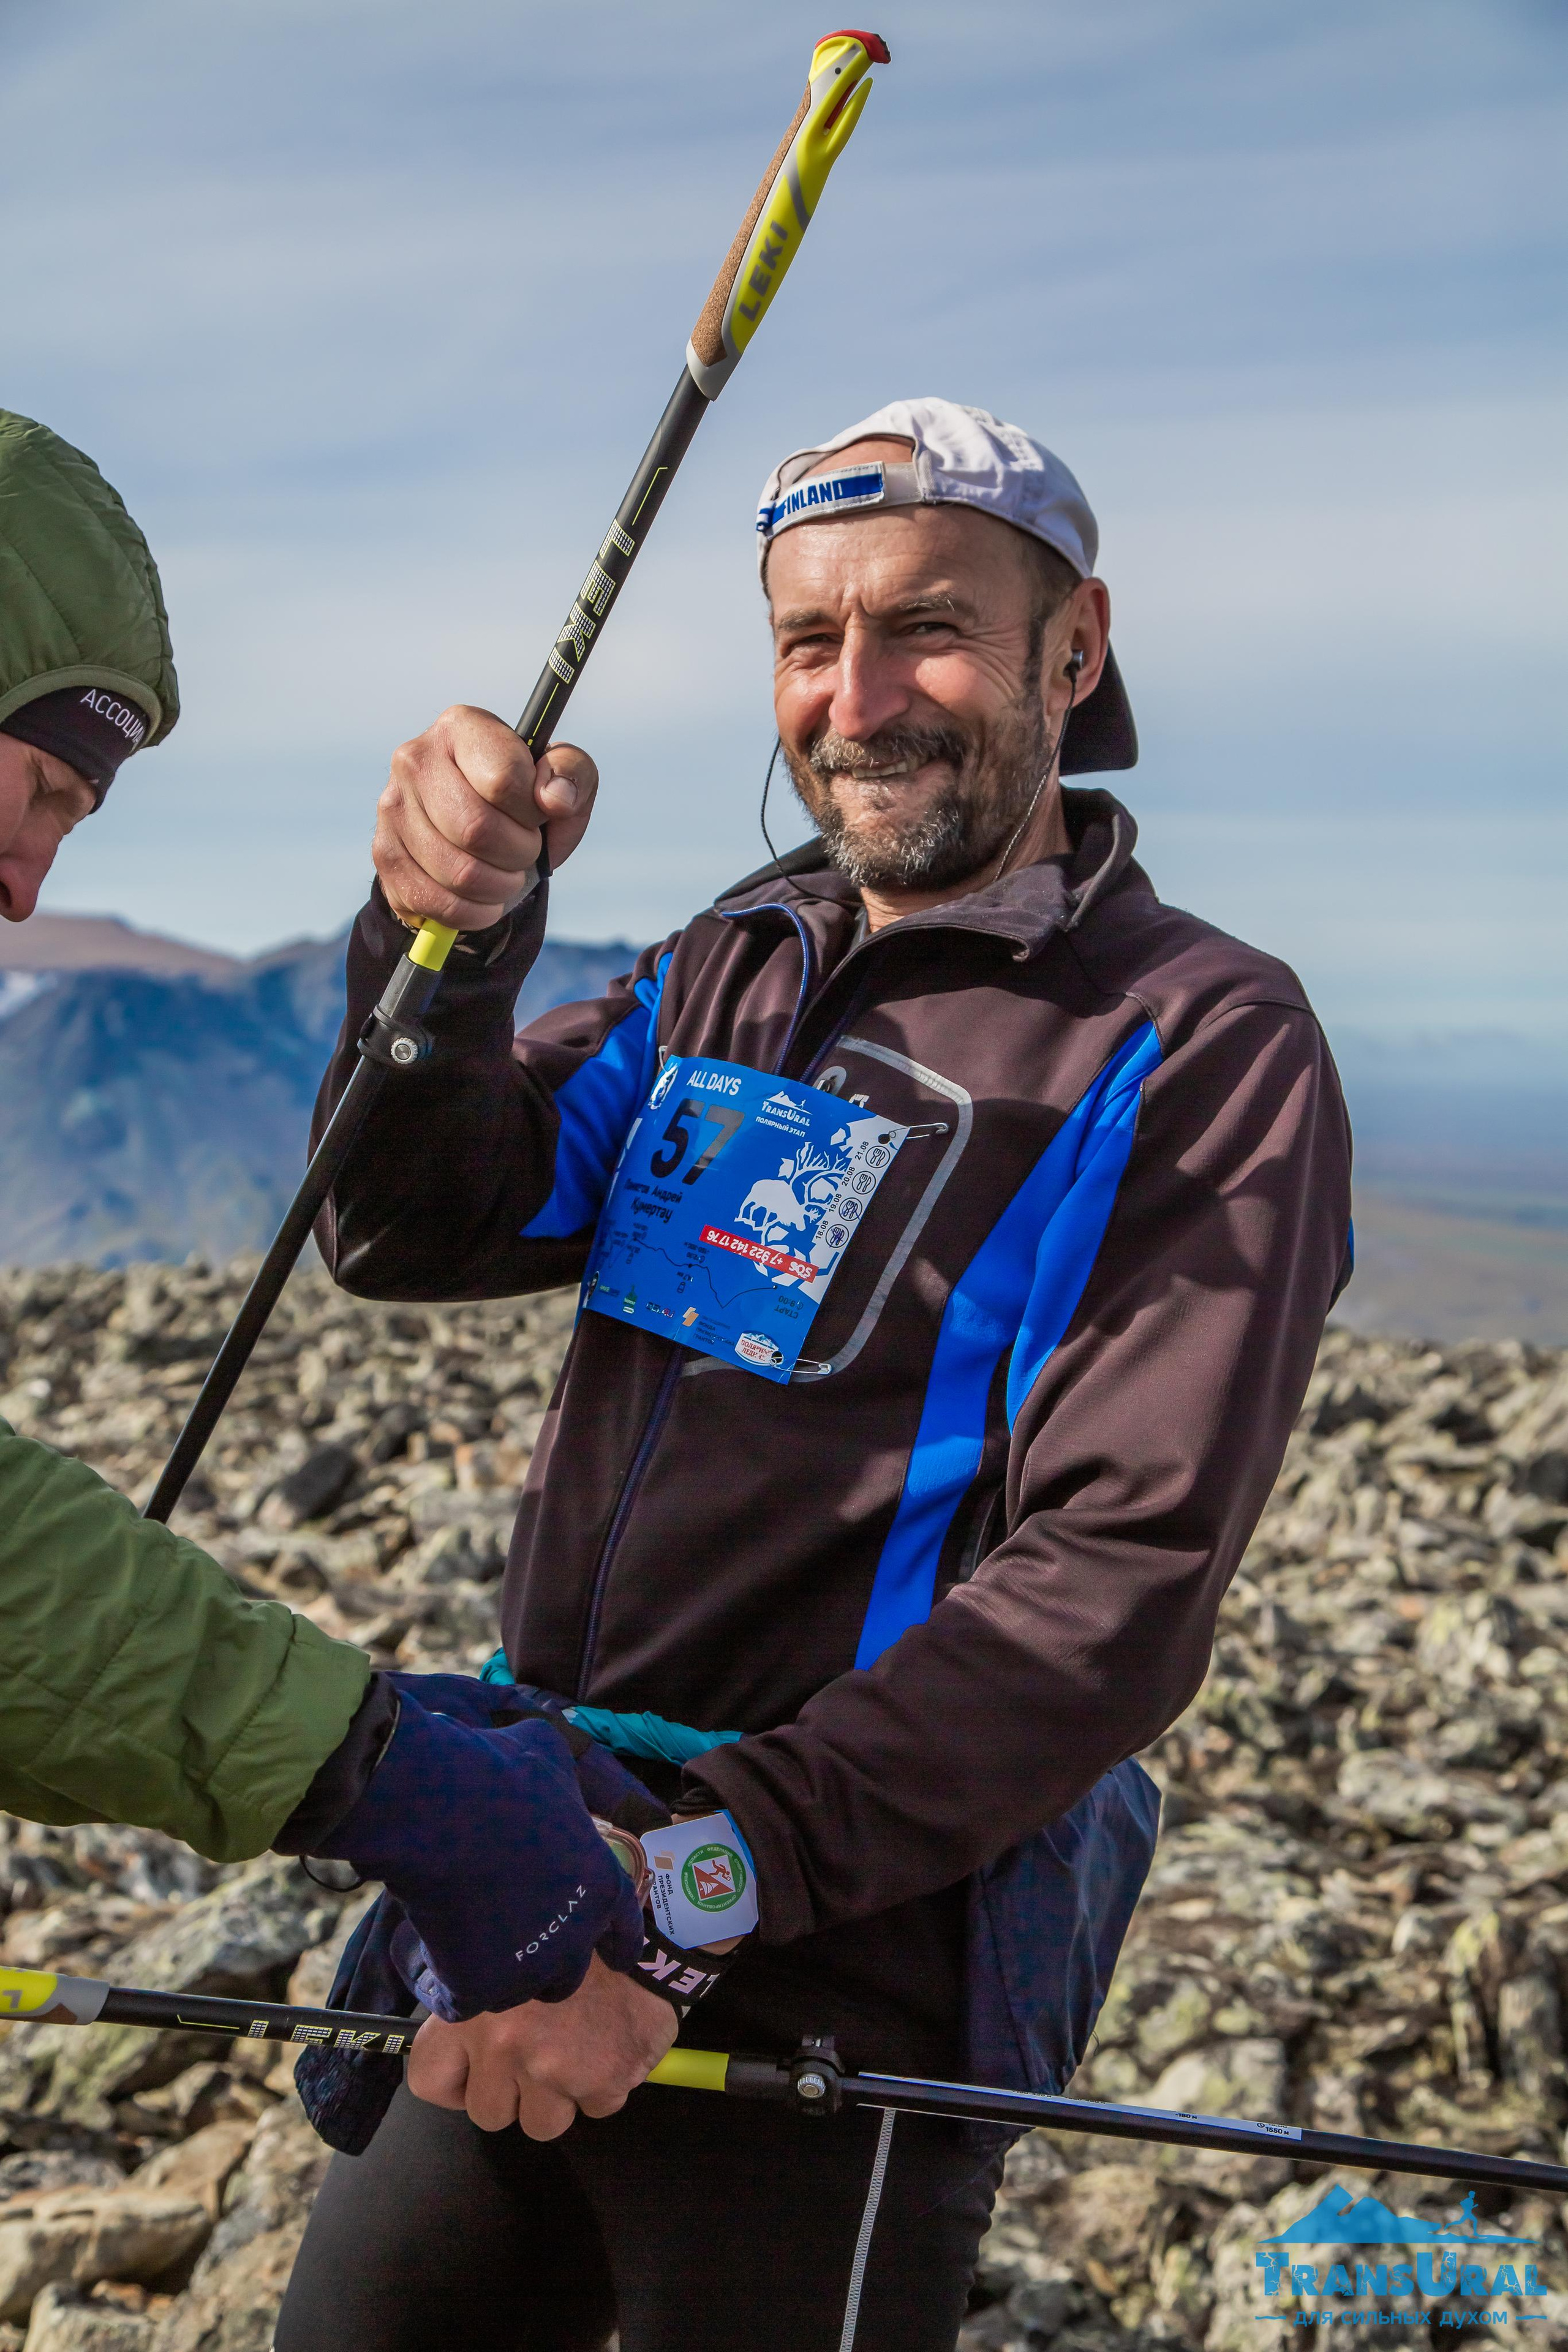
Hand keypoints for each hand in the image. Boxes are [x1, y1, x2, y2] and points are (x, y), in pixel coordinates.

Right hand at [314, 1696, 645, 2019]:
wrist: (443, 1812)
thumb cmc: (503, 1776)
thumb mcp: (553, 1758)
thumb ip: (567, 1783)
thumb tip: (558, 1783)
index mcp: (600, 1887)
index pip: (624, 1935)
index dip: (615, 1944)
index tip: (611, 1957)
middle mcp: (573, 1939)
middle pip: (566, 1974)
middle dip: (545, 1961)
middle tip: (514, 1937)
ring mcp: (525, 1970)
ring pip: (514, 1989)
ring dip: (495, 1972)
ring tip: (464, 1940)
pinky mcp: (476, 1989)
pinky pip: (461, 1999)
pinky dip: (445, 1982)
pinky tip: (428, 1957)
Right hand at [373, 704, 598, 931]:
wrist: (478, 835)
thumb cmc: (526, 803)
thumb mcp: (563, 780)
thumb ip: (572, 774)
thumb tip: (555, 798)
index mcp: (462, 727)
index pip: (504, 780)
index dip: (532, 812)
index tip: (536, 814)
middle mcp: (416, 759)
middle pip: (476, 830)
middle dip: (517, 854)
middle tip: (524, 851)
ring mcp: (393, 807)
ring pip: (458, 872)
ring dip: (499, 887)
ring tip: (506, 875)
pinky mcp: (384, 854)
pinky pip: (435, 902)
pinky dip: (472, 912)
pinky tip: (484, 898)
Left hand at [406, 1955, 677, 2138]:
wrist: (646, 1919)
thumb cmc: (570, 1933)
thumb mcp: (506, 1951)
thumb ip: (477, 1995)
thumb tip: (463, 2040)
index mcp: (471, 2010)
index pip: (429, 2081)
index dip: (455, 2081)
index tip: (475, 2070)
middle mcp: (506, 2047)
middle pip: (488, 2114)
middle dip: (512, 2090)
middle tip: (538, 2047)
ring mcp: (556, 2071)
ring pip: (542, 2125)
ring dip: (558, 2095)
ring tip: (575, 2044)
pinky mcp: (604, 2082)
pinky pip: (596, 2109)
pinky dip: (605, 2084)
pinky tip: (610, 2039)